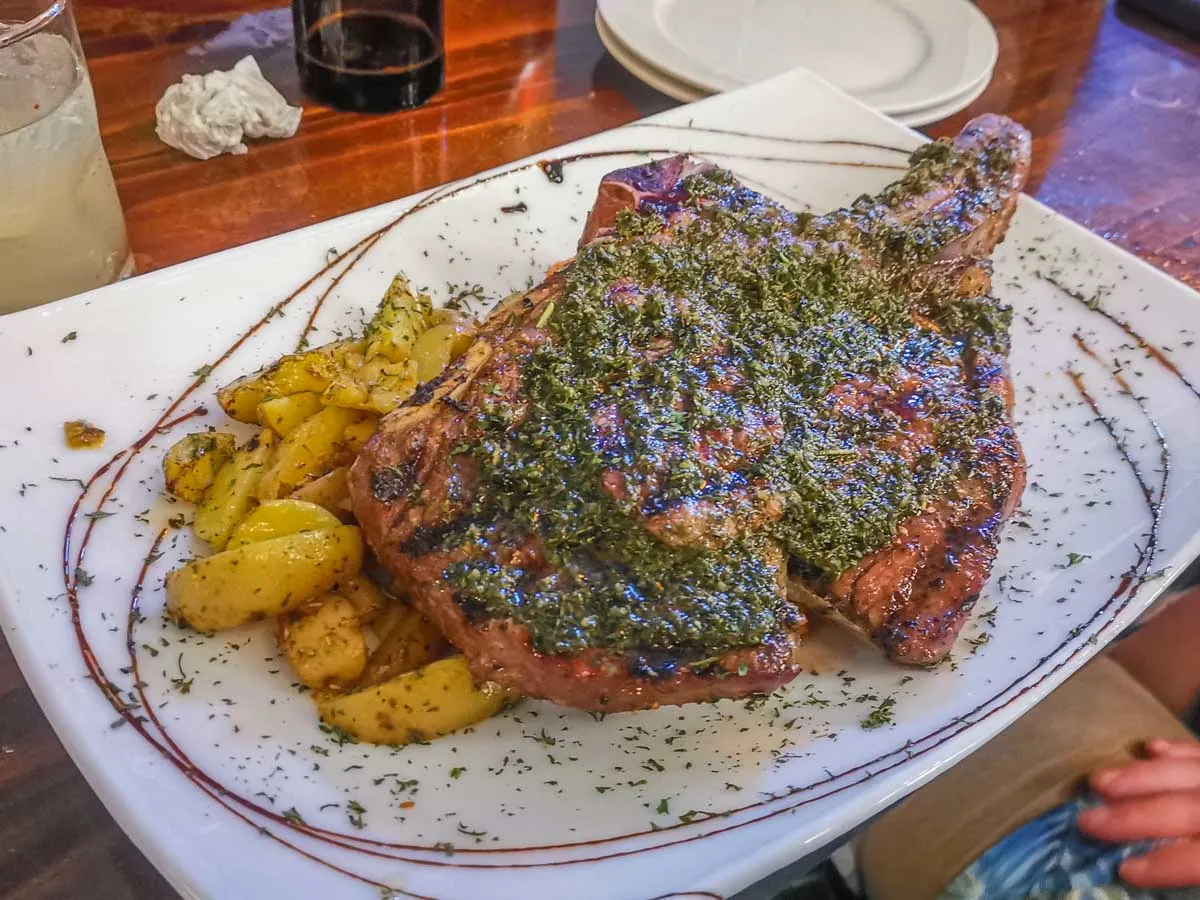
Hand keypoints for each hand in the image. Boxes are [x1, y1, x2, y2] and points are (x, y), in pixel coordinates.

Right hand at [1077, 740, 1199, 888]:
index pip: (1199, 857)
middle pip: (1186, 808)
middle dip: (1135, 815)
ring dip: (1140, 777)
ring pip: (1188, 772)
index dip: (1165, 863)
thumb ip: (1191, 868)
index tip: (1125, 870)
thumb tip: (1130, 864)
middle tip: (1088, 821)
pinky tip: (1149, 748)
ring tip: (1099, 781)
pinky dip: (1175, 749)